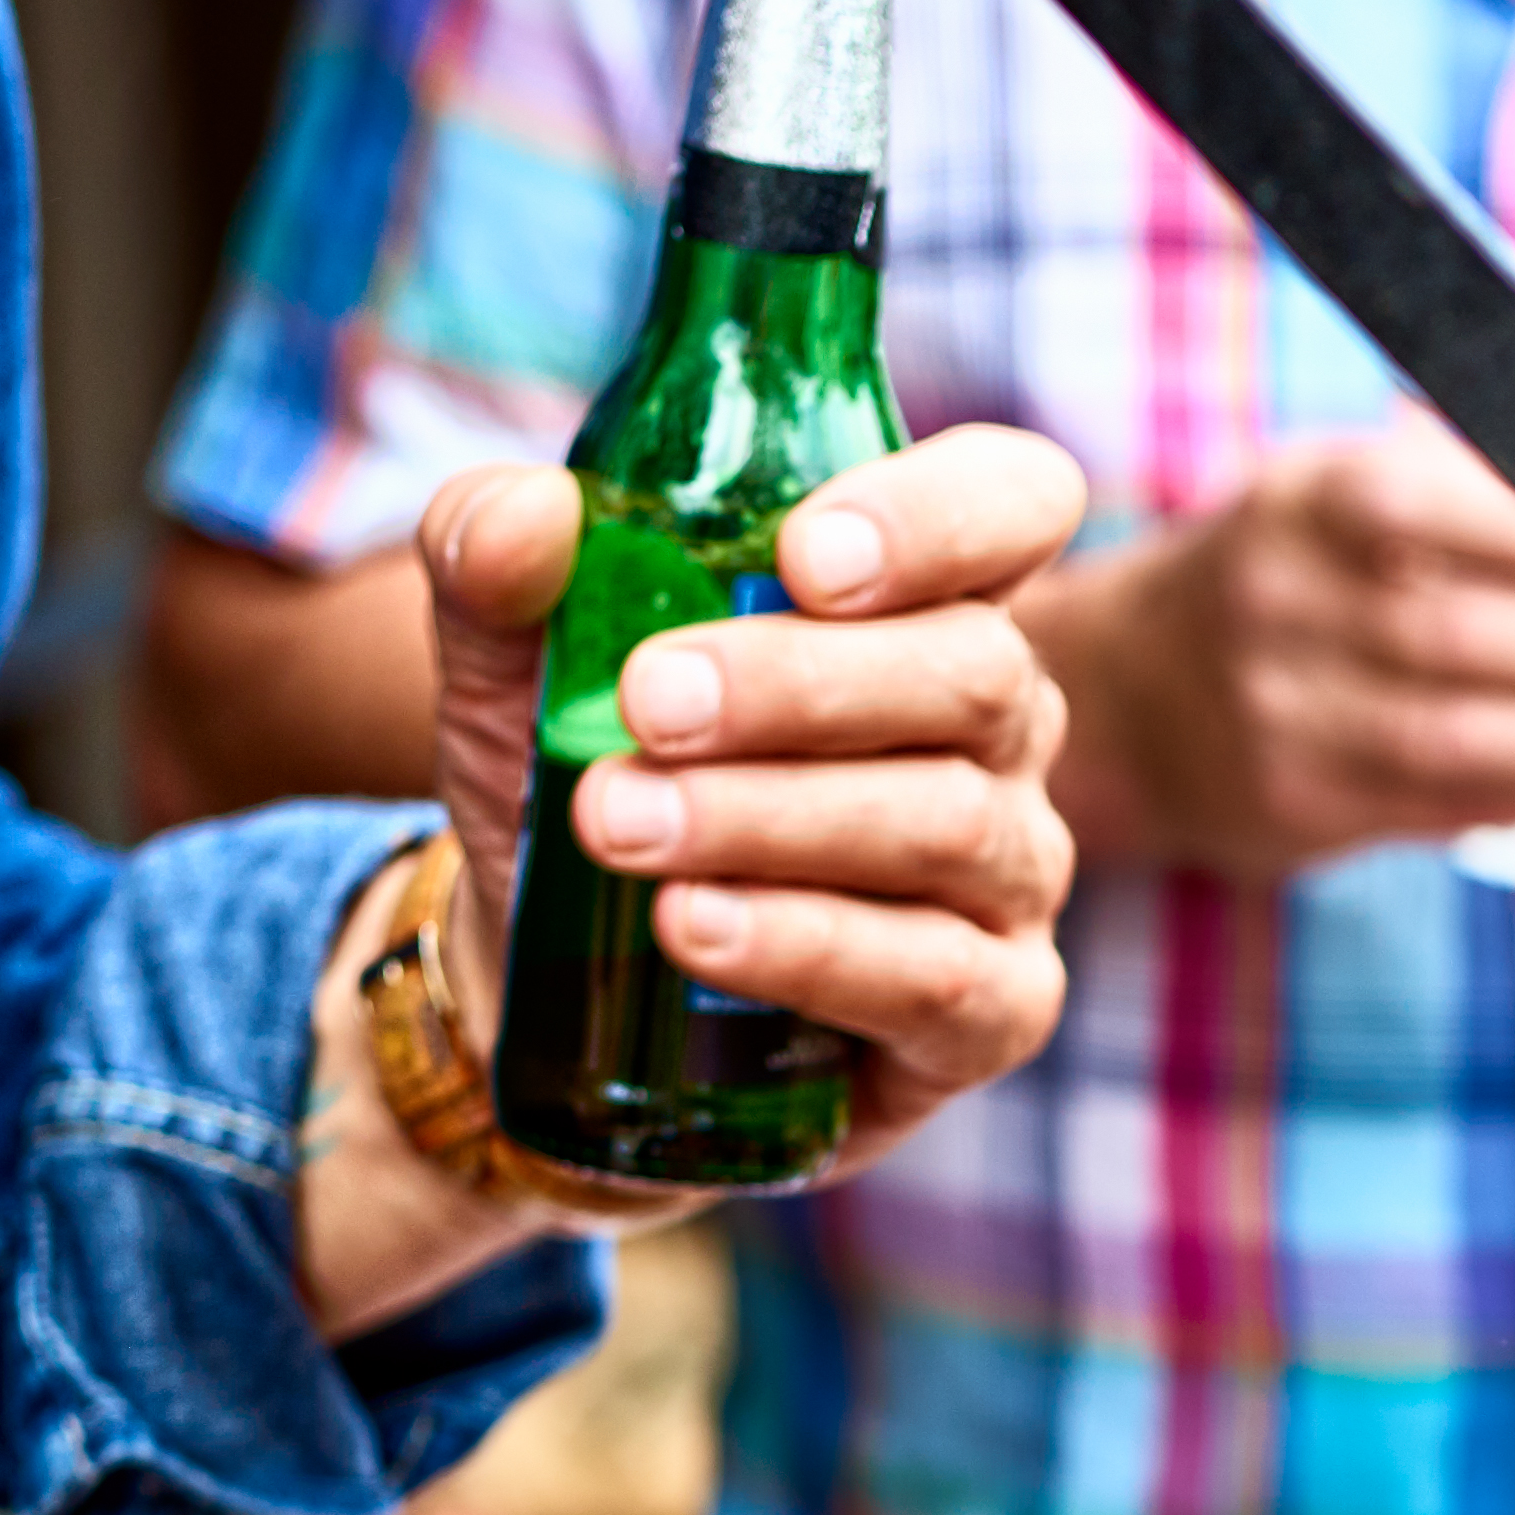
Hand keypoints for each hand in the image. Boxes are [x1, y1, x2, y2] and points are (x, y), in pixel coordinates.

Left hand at [291, 422, 1090, 1316]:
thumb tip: (526, 515)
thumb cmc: (592, 773)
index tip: (802, 554)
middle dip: (801, 685)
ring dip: (773, 818)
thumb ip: (497, 562)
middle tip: (646, 706)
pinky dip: (809, 948)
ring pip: (952, 824)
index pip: (1017, 503)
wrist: (560, 981)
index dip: (943, 516)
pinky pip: (939, 978)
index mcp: (921, 595)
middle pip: (976, 671)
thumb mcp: (514, 659)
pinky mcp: (994, 1011)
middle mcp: (999, 725)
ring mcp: (1011, 871)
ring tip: (620, 825)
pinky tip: (694, 928)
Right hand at [1021, 421, 1514, 888]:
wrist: (1130, 693)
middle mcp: (1278, 599)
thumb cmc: (1296, 573)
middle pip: (1462, 633)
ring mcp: (1277, 711)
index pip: (1444, 503)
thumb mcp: (1344, 490)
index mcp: (1308, 496)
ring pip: (1460, 737)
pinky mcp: (1298, 805)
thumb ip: (1473, 487)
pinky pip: (1448, 808)